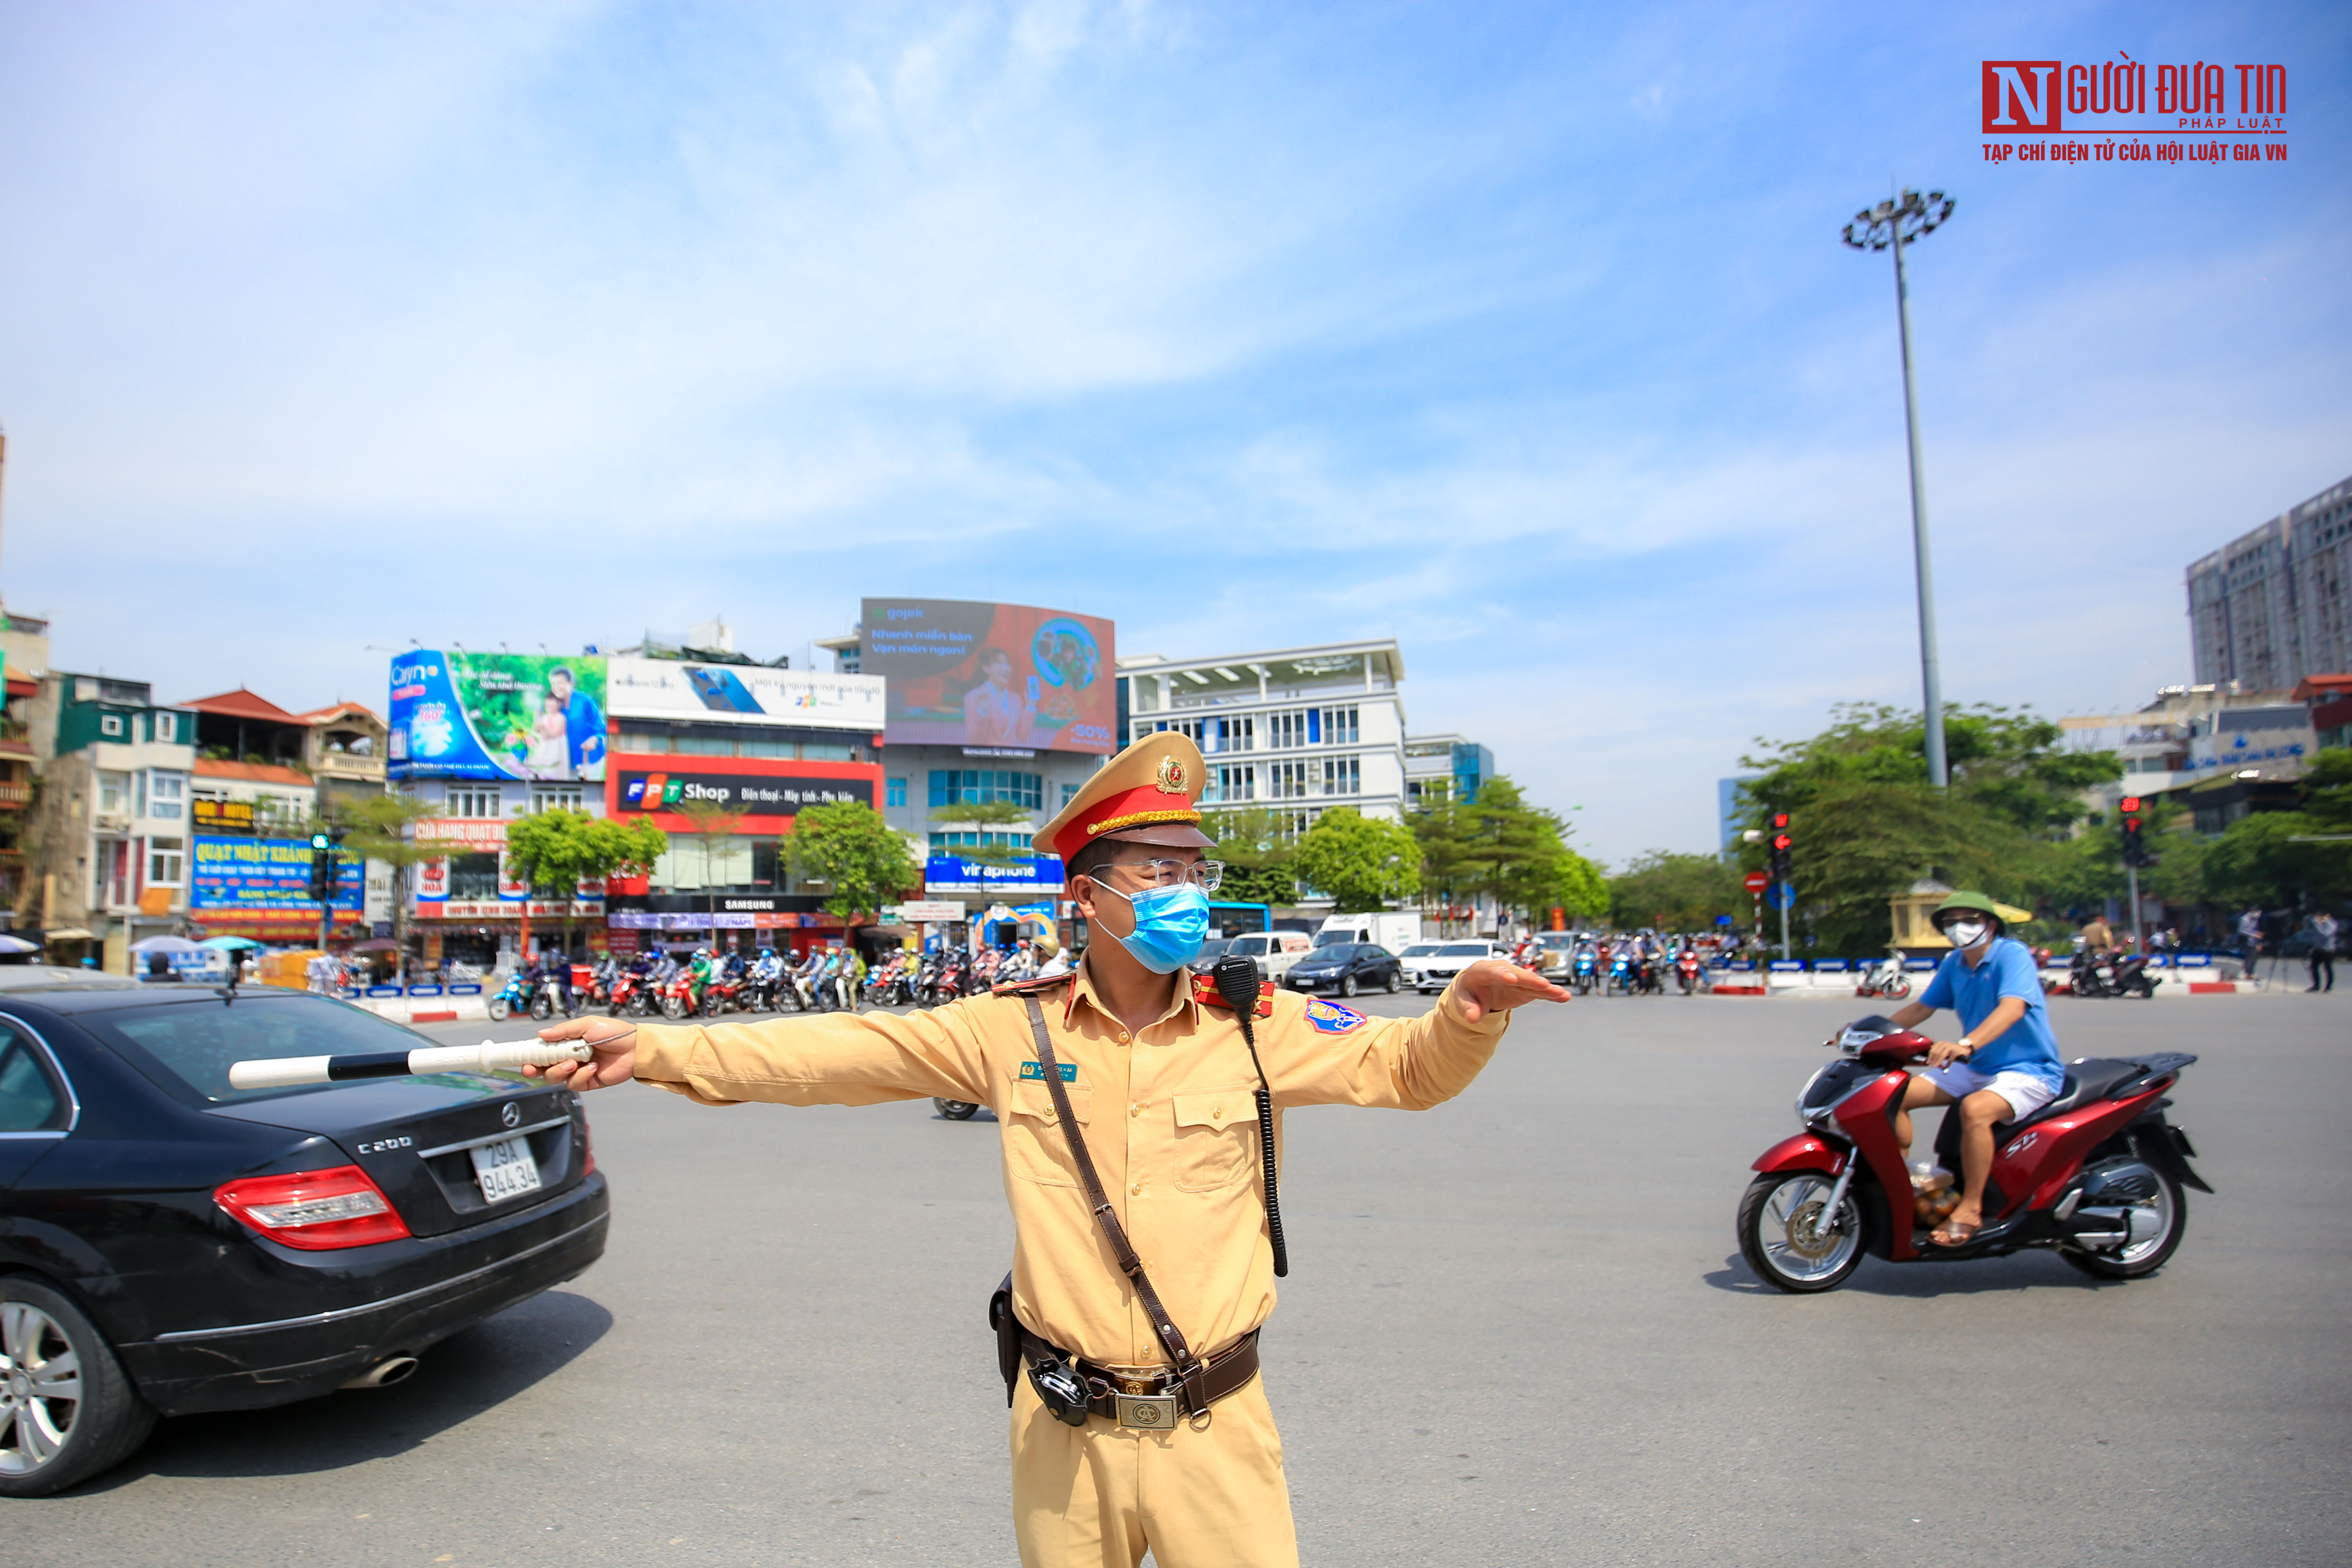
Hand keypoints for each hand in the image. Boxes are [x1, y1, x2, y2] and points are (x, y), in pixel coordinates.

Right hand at [523, 1016, 637, 1089]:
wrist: (634, 1047)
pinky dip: (581, 1076)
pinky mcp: (587, 1081)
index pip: (542, 1051)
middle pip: (543, 1069)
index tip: (522, 1058)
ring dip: (559, 1071)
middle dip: (535, 1070)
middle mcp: (568, 1058)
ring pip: (555, 1078)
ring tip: (573, 1063)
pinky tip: (593, 1067)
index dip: (530, 1056)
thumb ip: (563, 1031)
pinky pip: (574, 1084)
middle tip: (532, 1068)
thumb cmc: (612, 1031)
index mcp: (566, 1043)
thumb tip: (541, 1035)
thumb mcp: (586, 1025)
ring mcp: (577, 1071)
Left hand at [1454, 959, 1570, 1022]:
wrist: (1476, 989)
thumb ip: (1467, 1009)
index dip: (1503, 975)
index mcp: (1483, 971)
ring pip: (1532, 982)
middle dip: (1530, 980)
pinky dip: (1550, 994)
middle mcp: (1503, 971)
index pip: (1494, 971)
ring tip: (1561, 993)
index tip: (1511, 979)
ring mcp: (1516, 979)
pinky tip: (1564, 997)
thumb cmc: (1469, 992)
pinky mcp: (1525, 988)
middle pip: (1519, 975)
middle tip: (1542, 984)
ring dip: (1547, 988)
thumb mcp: (1462, 1000)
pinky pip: (1538, 991)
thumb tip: (1471, 1018)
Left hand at [1925, 1037, 1971, 1068]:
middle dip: (1933, 1060)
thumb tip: (1930, 1060)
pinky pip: (1950, 1059)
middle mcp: (1945, 1044)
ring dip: (1938, 1061)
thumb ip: (1937, 1053)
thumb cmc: (1952, 1050)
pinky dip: (1947, 1064)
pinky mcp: (1956, 1051)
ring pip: (1942, 1055)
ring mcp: (1951, 1047)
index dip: (1929, 1057)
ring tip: (1936, 1066)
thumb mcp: (1944, 1049)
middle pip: (1936, 1052)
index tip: (1928, 1062)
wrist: (1963, 1048)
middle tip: (1931, 1065)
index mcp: (1940, 1043)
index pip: (1933, 1050)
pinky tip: (1945, 1068)